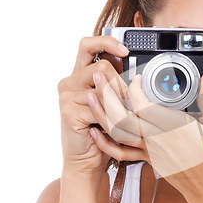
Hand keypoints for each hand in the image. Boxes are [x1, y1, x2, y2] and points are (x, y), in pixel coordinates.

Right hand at [57, 35, 130, 174]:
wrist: (87, 159)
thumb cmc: (102, 132)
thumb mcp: (111, 104)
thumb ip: (116, 85)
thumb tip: (136, 74)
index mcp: (79, 75)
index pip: (88, 45)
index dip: (107, 42)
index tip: (126, 50)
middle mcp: (69, 82)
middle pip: (102, 67)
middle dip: (121, 85)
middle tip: (127, 103)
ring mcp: (66, 96)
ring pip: (103, 87)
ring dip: (118, 103)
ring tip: (120, 118)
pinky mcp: (68, 112)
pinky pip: (98, 107)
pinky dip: (110, 119)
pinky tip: (108, 129)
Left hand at [88, 70, 202, 202]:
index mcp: (174, 130)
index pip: (144, 107)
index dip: (134, 89)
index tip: (136, 77)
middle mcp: (157, 140)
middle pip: (124, 117)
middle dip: (108, 95)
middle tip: (100, 76)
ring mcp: (150, 151)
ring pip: (118, 133)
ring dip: (102, 115)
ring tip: (91, 96)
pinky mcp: (148, 159)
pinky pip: (121, 153)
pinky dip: (105, 144)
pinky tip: (95, 132)